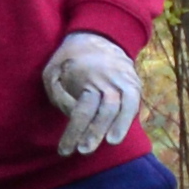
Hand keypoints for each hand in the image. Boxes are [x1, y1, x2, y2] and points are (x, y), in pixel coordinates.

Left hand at [41, 29, 143, 153]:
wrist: (96, 37)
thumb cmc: (68, 60)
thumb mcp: (52, 72)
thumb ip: (59, 95)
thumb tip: (72, 115)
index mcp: (85, 73)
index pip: (82, 109)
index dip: (74, 131)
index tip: (65, 150)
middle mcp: (108, 76)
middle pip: (105, 109)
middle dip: (95, 133)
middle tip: (84, 151)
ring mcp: (124, 77)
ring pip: (125, 105)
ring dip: (118, 127)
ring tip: (109, 143)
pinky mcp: (134, 81)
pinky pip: (135, 102)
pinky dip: (129, 118)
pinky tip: (119, 133)